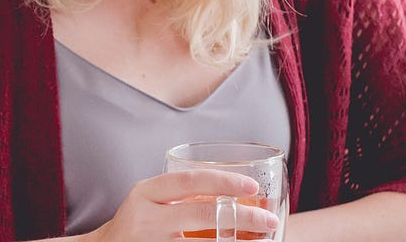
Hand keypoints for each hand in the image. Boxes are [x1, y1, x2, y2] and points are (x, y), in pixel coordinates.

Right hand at [81, 170, 281, 241]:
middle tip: (269, 220)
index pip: (189, 181)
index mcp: (145, 194)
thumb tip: (236, 193)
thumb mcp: (149, 202)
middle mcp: (145, 219)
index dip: (224, 181)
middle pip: (203, 214)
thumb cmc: (136, 225)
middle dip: (243, 217)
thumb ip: (179, 195)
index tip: (252, 185)